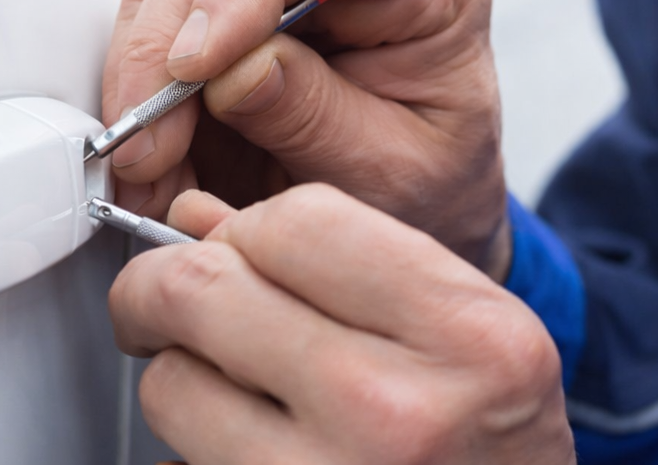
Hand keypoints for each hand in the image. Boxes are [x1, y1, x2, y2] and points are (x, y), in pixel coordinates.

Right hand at [102, 0, 509, 275]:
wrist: (422, 220)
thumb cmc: (433, 191)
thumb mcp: (392, 175)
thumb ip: (318, 119)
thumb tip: (232, 70)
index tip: (199, 61)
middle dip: (168, 47)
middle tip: (149, 146)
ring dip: (143, 79)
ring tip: (150, 169)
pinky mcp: (228, 12)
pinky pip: (155, 25)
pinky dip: (139, 97)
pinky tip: (152, 158)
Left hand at [110, 185, 573, 464]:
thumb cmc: (494, 448)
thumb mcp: (465, 332)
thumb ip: (344, 260)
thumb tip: (195, 217)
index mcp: (464, 335)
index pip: (297, 222)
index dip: (247, 226)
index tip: (235, 243)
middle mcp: (395, 411)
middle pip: (205, 289)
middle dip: (162, 280)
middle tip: (162, 295)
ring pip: (171, 380)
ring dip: (180, 368)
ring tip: (229, 378)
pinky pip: (183, 451)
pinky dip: (196, 433)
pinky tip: (248, 434)